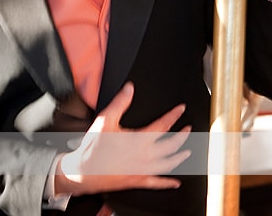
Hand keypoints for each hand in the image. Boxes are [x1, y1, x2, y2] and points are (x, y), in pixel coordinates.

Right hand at [55, 82, 190, 196]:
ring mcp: (143, 170)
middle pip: (171, 145)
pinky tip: (176, 183)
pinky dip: (168, 183)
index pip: (163, 124)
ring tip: (187, 151)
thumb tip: (130, 88)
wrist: (83, 171)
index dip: (174, 115)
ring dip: (180, 157)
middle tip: (188, 129)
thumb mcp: (106, 120)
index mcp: (140, 139)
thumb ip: (120, 102)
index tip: (181, 109)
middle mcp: (146, 156)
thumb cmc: (94, 148)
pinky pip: (157, 183)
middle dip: (182, 136)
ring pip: (168, 164)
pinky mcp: (137, 180)